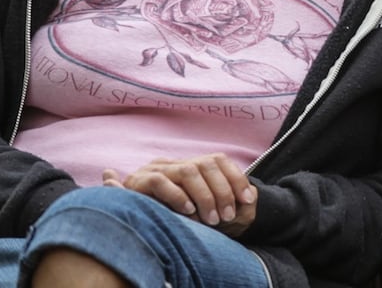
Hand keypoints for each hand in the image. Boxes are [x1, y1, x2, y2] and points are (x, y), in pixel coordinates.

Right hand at [102, 153, 257, 237]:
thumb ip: (225, 202)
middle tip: (228, 216)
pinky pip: (160, 182)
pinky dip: (177, 196)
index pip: (218, 160)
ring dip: (204, 195)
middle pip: (207, 163)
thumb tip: (253, 196)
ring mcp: (156, 169)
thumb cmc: (173, 218)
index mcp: (190, 166)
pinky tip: (188, 211)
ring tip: (212, 219)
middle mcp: (175, 163)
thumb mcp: (202, 211)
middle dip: (222, 190)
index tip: (248, 200)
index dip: (236, 178)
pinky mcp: (138, 182)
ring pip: (188, 171)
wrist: (128, 221)